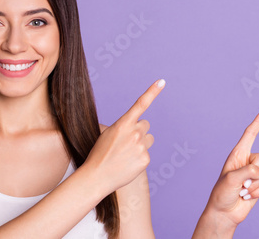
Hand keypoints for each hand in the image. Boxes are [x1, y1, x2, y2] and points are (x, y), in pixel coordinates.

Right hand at [84, 79, 165, 194]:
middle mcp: (134, 133)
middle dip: (139, 131)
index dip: (152, 92)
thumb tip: (138, 127)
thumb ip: (124, 127)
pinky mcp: (146, 159)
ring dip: (141, 143)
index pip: (140, 104)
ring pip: (149, 139)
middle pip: (146, 125)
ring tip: (126, 154)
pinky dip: (139, 158)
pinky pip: (147, 153)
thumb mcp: (107, 134)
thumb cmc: (99, 154)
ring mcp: (141, 146)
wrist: (97, 176)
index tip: (162, 81)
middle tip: (126, 142)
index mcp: (123, 123)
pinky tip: (128, 164)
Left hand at [203, 107, 258, 229]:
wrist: (224, 212)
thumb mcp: (232, 179)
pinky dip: (257, 193)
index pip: (250, 134)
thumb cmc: (222, 193)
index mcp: (237, 154)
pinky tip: (246, 196)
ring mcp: (254, 174)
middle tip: (242, 182)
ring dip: (254, 186)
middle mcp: (247, 161)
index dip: (258, 121)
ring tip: (241, 190)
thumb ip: (249, 172)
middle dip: (255, 171)